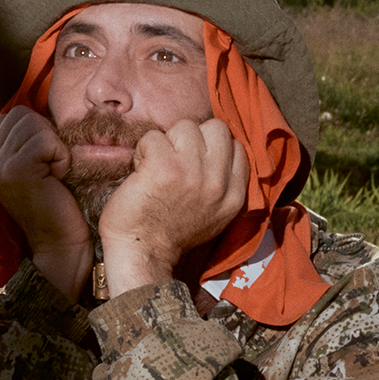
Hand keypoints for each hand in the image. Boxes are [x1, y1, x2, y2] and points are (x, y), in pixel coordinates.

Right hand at [0, 105, 89, 297]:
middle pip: (20, 115)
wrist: (60, 246)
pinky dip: (60, 155)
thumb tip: (41, 114)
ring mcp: (0, 166)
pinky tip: (59, 177)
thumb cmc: (58, 208)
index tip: (46, 159)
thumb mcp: (36, 171)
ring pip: (33, 124)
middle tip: (52, 166)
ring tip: (55, 172)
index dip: (36, 129)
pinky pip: (45, 140)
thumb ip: (28, 145)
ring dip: (54, 145)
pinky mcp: (16, 171)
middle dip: (46, 133)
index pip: (10, 117)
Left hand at [96, 120, 247, 293]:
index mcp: (234, 196)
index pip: (237, 147)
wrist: (141, 253)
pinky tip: (141, 171)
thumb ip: (222, 184)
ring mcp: (193, 173)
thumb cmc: (168, 232)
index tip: (193, 161)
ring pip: (185, 126)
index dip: (211, 146)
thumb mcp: (214, 214)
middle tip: (174, 158)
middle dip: (192, 137)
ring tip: (156, 165)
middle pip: (217, 128)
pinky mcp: (165, 167)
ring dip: (165, 142)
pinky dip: (143, 150)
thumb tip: (214, 152)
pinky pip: (154, 137)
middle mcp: (218, 183)